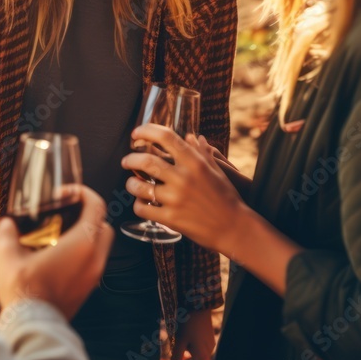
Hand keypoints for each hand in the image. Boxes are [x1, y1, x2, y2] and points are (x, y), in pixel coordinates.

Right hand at [0, 186, 113, 318]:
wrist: (33, 326)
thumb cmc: (25, 293)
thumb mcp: (7, 257)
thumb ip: (5, 235)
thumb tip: (6, 225)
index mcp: (82, 244)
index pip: (96, 206)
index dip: (83, 193)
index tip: (65, 194)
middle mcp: (94, 258)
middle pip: (103, 224)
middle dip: (88, 213)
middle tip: (66, 212)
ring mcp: (94, 275)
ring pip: (101, 244)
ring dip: (86, 234)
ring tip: (60, 234)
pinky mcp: (88, 288)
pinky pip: (94, 261)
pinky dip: (83, 253)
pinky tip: (58, 256)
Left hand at [122, 124, 247, 258]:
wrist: (234, 228)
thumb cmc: (226, 196)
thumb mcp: (216, 170)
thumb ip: (201, 152)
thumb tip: (192, 136)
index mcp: (194, 163)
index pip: (166, 137)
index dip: (147, 131)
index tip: (137, 134)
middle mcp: (183, 178)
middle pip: (146, 161)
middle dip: (130, 159)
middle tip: (126, 160)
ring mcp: (176, 199)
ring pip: (139, 186)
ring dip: (131, 183)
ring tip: (132, 183)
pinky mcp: (170, 219)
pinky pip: (142, 209)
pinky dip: (137, 205)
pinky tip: (141, 203)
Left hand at [167, 309, 214, 359]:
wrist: (199, 305)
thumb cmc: (187, 323)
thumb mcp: (179, 341)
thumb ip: (176, 359)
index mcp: (202, 355)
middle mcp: (208, 352)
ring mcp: (210, 345)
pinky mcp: (209, 338)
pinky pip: (201, 352)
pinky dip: (192, 356)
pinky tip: (184, 352)